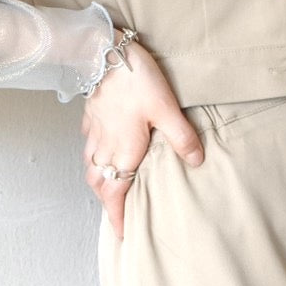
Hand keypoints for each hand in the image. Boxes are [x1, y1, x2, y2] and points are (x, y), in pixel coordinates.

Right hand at [81, 29, 204, 240]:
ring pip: (91, 165)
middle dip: (107, 203)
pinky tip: (102, 148)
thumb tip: (197, 162)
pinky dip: (93, 155)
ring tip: (109, 187)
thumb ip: (181, 137)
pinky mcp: (91, 115)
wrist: (104, 51)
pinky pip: (89, 144)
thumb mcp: (167, 108)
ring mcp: (95, 131)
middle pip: (100, 184)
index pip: (116, 194)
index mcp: (123, 150)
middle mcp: (105, 146)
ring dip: (99, 181)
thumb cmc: (136, 79)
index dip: (118, 217)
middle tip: (117, 215)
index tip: (122, 235)